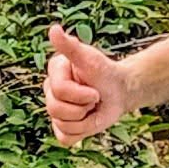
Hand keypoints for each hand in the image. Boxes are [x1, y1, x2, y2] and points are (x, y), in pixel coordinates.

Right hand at [42, 21, 127, 142]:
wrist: (119, 91)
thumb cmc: (104, 72)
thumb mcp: (89, 58)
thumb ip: (70, 46)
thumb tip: (53, 29)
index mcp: (54, 72)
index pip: (59, 91)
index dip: (82, 95)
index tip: (95, 89)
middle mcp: (50, 91)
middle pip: (56, 110)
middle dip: (83, 107)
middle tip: (95, 98)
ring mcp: (55, 110)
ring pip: (63, 125)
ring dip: (85, 120)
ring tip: (91, 108)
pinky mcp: (62, 128)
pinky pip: (65, 138)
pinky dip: (82, 132)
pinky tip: (87, 120)